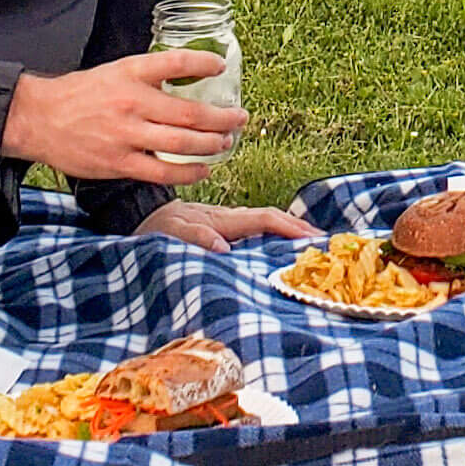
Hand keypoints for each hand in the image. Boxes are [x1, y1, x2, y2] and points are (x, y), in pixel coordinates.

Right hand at [0, 51, 247, 183]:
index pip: (176, 62)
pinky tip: (204, 170)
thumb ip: (148, 76)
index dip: (204, 63)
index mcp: (131, 73)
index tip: (221, 66)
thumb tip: (187, 75)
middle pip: (191, 112)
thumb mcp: (115, 71)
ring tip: (227, 142)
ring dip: (213, 144)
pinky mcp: (119, 163)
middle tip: (240, 117)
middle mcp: (132, 102)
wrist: (38, 119)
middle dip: (223, 118)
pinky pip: (163, 171)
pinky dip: (190, 172)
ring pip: (183, 143)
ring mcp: (127, 135)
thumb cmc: (81, 95)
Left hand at [137, 202, 320, 252]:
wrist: (139, 217)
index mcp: (222, 218)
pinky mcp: (222, 228)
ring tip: (312, 245)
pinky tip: (281, 245)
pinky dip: (272, 234)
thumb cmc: (154, 229)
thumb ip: (194, 237)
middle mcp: (229, 218)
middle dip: (298, 227)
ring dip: (288, 230)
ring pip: (264, 223)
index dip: (288, 227)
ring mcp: (226, 222)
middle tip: (325, 242)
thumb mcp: (169, 233)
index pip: (263, 219)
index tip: (312, 238)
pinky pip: (253, 230)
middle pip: (271, 219)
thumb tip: (224, 248)